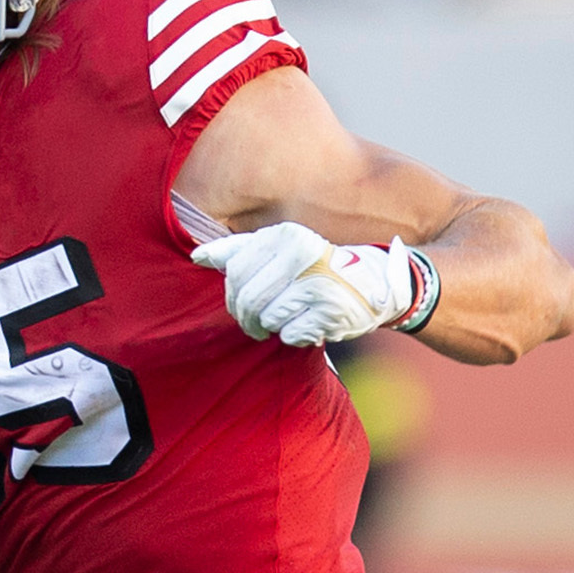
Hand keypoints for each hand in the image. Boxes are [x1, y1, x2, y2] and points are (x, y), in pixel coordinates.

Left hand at [191, 222, 415, 346]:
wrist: (376, 282)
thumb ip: (239, 251)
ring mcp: (319, 283)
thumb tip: (197, 257)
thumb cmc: (317, 267)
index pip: (234, 272)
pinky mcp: (332, 312)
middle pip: (247, 299)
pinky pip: (291, 335)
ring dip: (274, 327)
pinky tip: (310, 325)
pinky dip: (296, 337)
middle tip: (257, 324)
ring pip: (268, 319)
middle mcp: (302, 255)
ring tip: (291, 317)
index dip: (232, 295)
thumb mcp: (281, 249)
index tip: (241, 303)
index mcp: (286, 235)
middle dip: (247, 318)